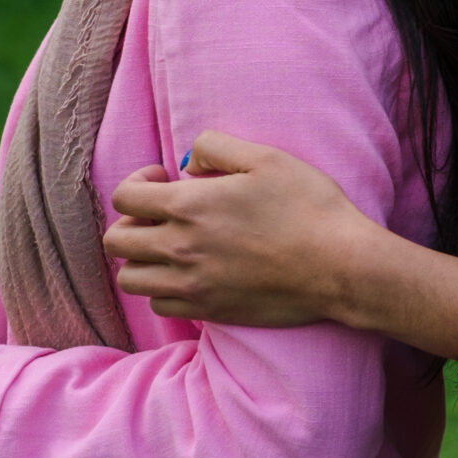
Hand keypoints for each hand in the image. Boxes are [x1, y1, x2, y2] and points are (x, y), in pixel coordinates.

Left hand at [105, 131, 369, 326]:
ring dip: (142, 259)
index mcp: (189, 206)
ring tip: (171, 248)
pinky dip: (163, 288)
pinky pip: (158, 303)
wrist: (340, 265)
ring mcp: (191, 284)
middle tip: (163, 215)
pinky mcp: (207, 310)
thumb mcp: (269, 159)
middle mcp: (179, 247)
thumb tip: (187, 161)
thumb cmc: (310, 208)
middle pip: (117, 239)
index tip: (164, 181)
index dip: (137, 182)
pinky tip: (190, 274)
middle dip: (133, 221)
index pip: (124, 196)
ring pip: (130, 277)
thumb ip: (217, 147)